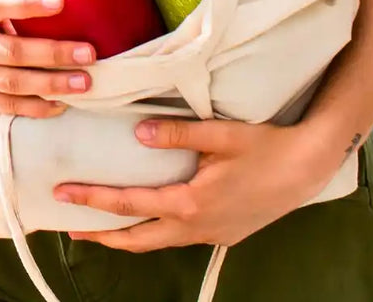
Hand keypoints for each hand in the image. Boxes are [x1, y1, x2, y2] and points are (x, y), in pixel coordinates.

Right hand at [0, 0, 94, 117]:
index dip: (29, 3)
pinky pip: (8, 106)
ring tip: (86, 81)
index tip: (61, 0)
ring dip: (52, 84)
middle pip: (12, 51)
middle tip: (90, 52)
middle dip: (53, 53)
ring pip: (14, 83)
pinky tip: (63, 104)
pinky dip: (36, 108)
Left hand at [54, 117, 335, 250]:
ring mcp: (212, 234)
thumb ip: (177, 131)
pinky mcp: (224, 232)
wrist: (309, 168)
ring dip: (126, 236)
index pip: (130, 203)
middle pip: (138, 238)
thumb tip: (138, 132)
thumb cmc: (265, 147)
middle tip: (68, 226)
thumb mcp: (220, 133)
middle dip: (101, 234)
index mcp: (191, 203)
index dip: (93, 199)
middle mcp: (198, 226)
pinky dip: (152, 232)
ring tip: (98, 228)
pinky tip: (146, 219)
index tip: (63, 194)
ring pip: (158, 242)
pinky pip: (177, 237)